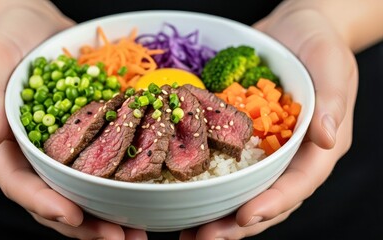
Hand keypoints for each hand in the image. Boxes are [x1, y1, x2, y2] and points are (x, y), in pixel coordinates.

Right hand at [0, 1, 146, 238]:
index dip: (44, 203)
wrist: (34, 26)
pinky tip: (143, 194)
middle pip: (55, 199)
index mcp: (7, 148)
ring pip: (82, 190)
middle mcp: (35, 157)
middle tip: (118, 239)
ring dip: (107, 214)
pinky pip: (101, 164)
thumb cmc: (4, 42)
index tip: (72, 215)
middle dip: (84, 225)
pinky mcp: (85, 138)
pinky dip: (120, 182)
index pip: (20, 185)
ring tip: (137, 232)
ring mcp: (62, 150)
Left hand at [180, 1, 357, 238]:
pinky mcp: (244, 139)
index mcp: (318, 147)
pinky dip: (208, 183)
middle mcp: (290, 155)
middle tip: (203, 238)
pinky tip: (183, 196)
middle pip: (267, 198)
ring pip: (244, 189)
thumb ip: (333, 101)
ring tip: (188, 233)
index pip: (298, 183)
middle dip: (237, 223)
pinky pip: (226, 166)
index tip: (244, 217)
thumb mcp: (331, 64)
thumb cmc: (318, 43)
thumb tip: (326, 139)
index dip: (273, 204)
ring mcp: (265, 149)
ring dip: (217, 214)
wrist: (292, 28)